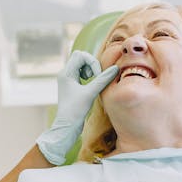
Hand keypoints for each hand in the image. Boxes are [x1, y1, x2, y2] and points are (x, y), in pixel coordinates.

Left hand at [36, 50, 118, 164]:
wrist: (67, 126)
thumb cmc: (75, 111)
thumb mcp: (90, 93)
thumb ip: (103, 80)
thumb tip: (116, 68)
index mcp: (66, 73)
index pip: (80, 55)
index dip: (92, 62)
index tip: (97, 75)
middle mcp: (65, 74)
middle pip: (80, 57)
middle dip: (91, 64)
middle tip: (96, 76)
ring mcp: (68, 79)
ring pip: (81, 64)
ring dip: (91, 70)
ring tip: (94, 81)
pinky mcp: (72, 85)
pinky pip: (82, 73)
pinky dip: (90, 76)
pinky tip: (92, 86)